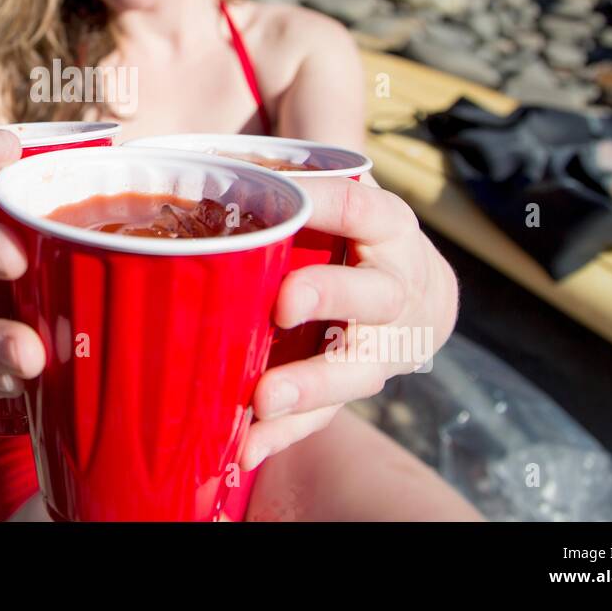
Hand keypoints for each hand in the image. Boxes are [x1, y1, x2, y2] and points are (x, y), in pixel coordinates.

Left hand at [239, 177, 458, 470]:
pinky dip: (288, 433)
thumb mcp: (337, 204)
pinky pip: (329, 415)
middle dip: (331, 297)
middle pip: (376, 293)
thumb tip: (189, 166)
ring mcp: (387, 342)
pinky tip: (250, 446)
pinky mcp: (363, 383)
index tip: (286, 199)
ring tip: (264, 399)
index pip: (361, 208)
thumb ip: (284, 192)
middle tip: (284, 304)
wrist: (421, 293)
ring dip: (310, 385)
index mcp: (386, 226)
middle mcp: (397, 283)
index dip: (327, 203)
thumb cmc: (352, 237)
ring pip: (360, 366)